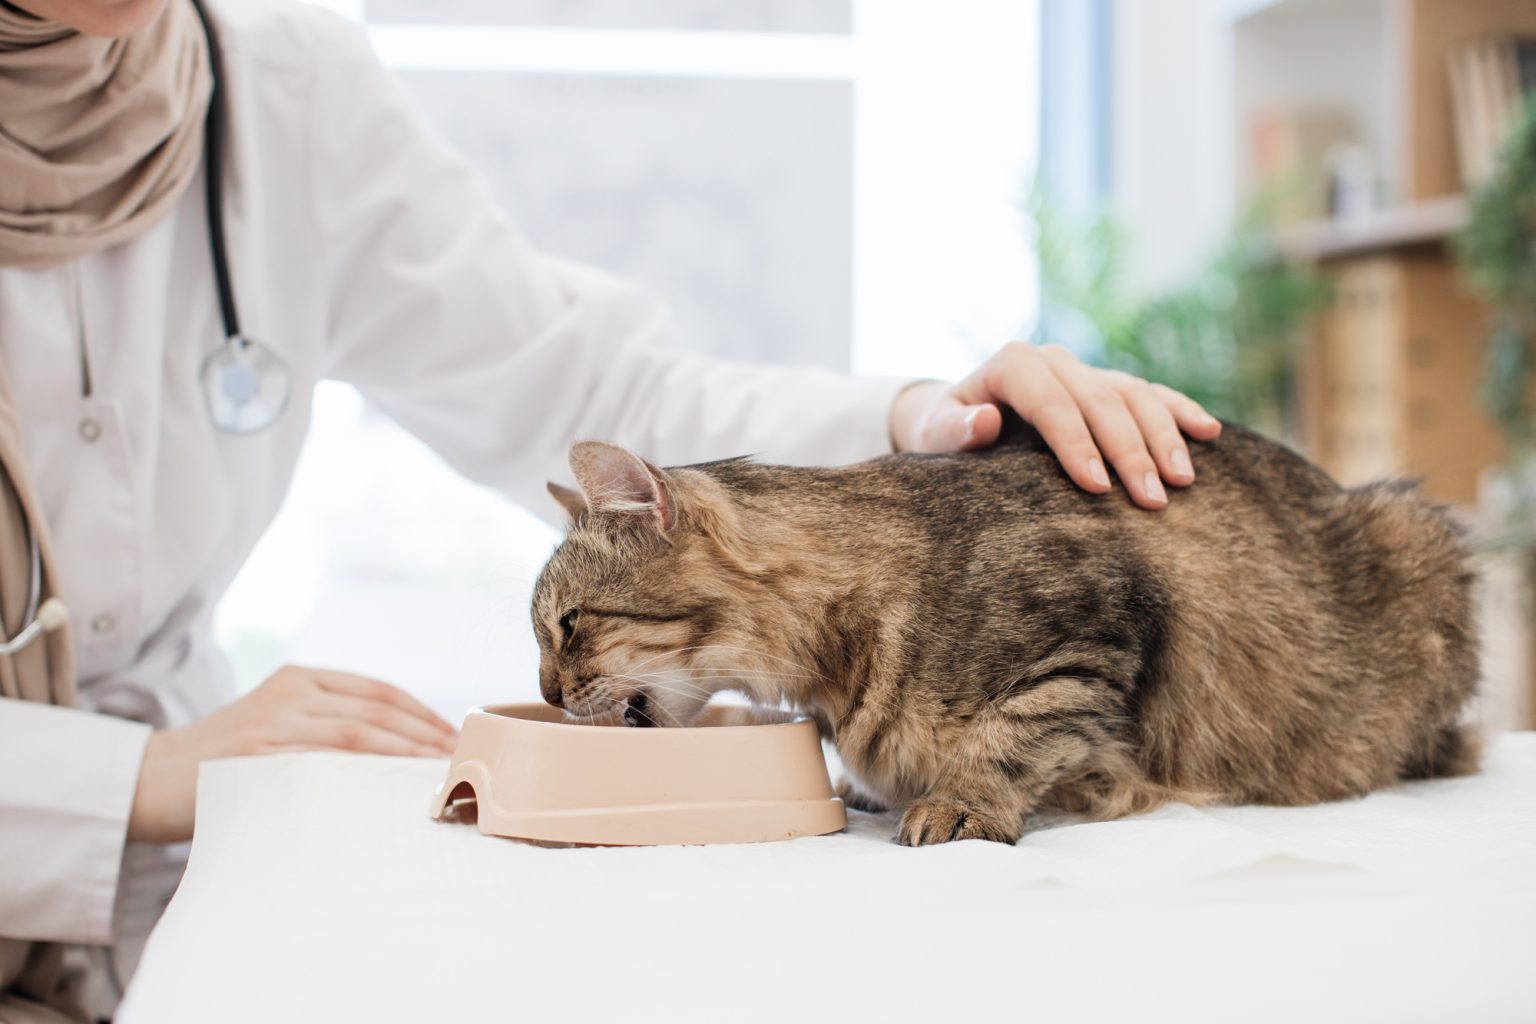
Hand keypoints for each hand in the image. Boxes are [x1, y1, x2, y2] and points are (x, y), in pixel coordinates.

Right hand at [128, 666, 456, 843]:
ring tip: (435, 778)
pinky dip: (360, 777)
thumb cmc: (230, 758)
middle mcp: (291, 692)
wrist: (154, 777)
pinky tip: (386, 792)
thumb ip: (330, 724)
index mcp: (302, 678)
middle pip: (377, 713)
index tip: (455, 740)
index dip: (424, 715)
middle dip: (424, 739)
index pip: (380, 691)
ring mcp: (272, 722)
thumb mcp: (280, 723)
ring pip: (356, 736)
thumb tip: (405, 749)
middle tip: (460, 764)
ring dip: (402, 758)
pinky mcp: (256, 755)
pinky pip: (321, 765)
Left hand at [888, 342, 1222, 508]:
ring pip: (1135, 394)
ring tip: (1183, 481)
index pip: (1051, 402)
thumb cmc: (944, 432)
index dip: (1076, 443)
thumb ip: (954, 429)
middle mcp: (1055, 359)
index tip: (1097, 488)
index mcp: (1013, 364)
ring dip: (1164, 436)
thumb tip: (984, 420)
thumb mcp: (934, 434)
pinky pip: (1152, 393)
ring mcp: (1086, 370)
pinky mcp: (1107, 385)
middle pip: (1102, 400)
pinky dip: (1180, 410)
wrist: (957, 417)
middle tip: (1153, 500)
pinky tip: (1209, 433)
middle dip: (1130, 451)